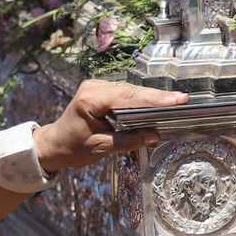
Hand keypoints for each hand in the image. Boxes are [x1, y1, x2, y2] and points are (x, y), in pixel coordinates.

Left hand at [33, 80, 186, 171]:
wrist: (53, 145)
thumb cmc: (72, 148)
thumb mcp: (100, 148)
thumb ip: (127, 141)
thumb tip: (154, 136)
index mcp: (89, 100)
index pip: (127, 97)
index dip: (153, 99)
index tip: (175, 101)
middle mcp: (92, 88)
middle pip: (130, 91)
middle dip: (157, 96)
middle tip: (182, 99)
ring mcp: (95, 87)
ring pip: (129, 90)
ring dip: (151, 96)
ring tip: (175, 101)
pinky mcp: (99, 91)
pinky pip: (124, 93)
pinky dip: (140, 98)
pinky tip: (157, 102)